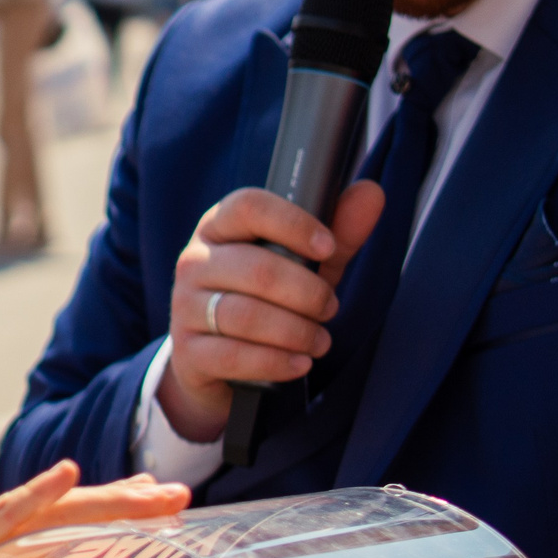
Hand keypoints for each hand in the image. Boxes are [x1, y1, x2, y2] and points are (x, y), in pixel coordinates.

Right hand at [0, 464, 189, 557]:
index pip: (61, 527)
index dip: (108, 515)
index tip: (149, 509)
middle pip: (71, 509)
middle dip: (128, 501)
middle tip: (178, 494)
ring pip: (53, 507)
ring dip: (108, 498)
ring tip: (157, 492)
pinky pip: (5, 514)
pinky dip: (39, 493)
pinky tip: (71, 475)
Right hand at [158, 182, 385, 441]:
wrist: (212, 356)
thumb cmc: (263, 297)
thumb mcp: (303, 264)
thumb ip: (338, 234)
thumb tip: (371, 193)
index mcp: (219, 227)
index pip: (249, 207)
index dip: (293, 224)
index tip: (328, 247)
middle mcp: (194, 262)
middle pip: (258, 270)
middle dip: (308, 294)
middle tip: (330, 308)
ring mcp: (185, 307)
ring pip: (247, 316)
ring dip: (296, 332)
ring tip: (320, 341)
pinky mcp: (186, 350)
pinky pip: (234, 356)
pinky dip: (276, 362)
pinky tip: (299, 363)